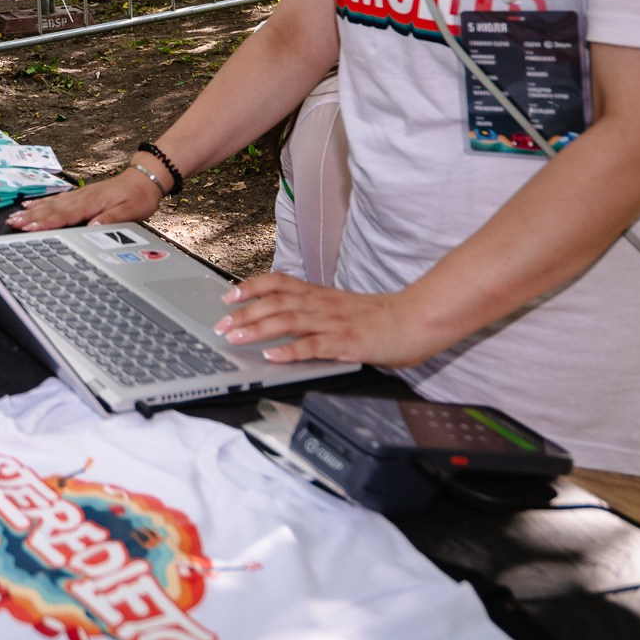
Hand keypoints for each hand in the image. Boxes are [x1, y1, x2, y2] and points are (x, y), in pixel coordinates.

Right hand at [6, 167, 161, 230]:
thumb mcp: (131, 211)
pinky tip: (31, 206)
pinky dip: (41, 203)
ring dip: (32, 211)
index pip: (64, 215)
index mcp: (91, 203)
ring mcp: (79, 196)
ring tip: (15, 217)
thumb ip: (111, 220)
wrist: (144, 179)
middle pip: (51, 209)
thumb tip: (93, 227)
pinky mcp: (80, 196)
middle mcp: (81, 198)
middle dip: (30, 217)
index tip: (29, 227)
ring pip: (51, 204)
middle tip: (12, 224)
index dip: (45, 222)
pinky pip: (56, 200)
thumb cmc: (138, 196)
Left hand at [212, 271, 438, 367]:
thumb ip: (318, 312)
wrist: (418, 320)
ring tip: (235, 337)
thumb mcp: (343, 307)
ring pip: (288, 321)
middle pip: (276, 302)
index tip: (228, 294)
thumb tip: (290, 321)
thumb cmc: (383, 318)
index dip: (251, 286)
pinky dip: (291, 350)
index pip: (279, 283)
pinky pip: (314, 345)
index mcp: (321, 295)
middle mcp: (323, 305)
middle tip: (221, 324)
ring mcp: (333, 322)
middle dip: (244, 312)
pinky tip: (273, 355)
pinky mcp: (346, 342)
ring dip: (258, 329)